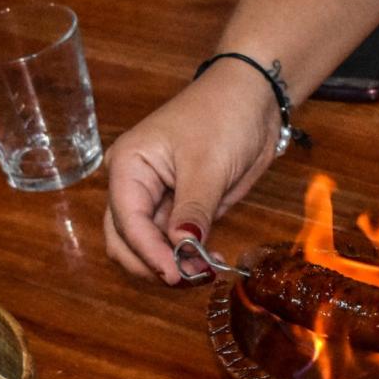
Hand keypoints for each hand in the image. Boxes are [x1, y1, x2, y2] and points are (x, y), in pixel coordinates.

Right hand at [103, 60, 280, 283]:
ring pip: (147, 248)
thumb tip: (181, 248)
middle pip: (126, 241)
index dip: (149, 253)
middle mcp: (133, 186)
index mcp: (128, 166)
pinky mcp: (177, 209)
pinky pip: (172, 243)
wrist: (252, 100)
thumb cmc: (223, 116)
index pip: (127, 221)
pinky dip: (185, 258)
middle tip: (190, 278)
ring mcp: (155, 200)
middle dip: (154, 264)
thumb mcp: (208, 165)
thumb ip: (193, 210)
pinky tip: (207, 262)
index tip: (176, 275)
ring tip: (203, 272)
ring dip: (170, 266)